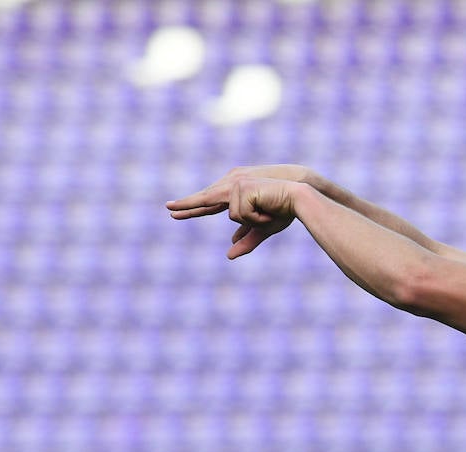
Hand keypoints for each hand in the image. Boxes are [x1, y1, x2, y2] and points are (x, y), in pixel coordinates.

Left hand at [167, 165, 313, 258]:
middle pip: (207, 201)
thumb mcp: (262, 228)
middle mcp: (232, 186)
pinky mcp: (241, 187)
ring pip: (234, 216)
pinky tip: (268, 209)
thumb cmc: (284, 210)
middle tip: (167, 208)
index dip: (191, 208)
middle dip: (187, 206)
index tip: (173, 211)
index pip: (209, 204)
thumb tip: (229, 252)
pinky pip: (242, 214)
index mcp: (234, 195)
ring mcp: (236, 185)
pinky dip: (257, 217)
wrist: (299, 197)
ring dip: (255, 221)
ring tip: (270, 214)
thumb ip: (246, 239)